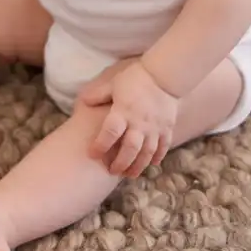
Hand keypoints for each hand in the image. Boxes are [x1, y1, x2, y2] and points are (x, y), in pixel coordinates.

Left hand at [79, 60, 179, 176]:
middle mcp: (139, 123)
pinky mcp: (167, 129)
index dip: (100, 145)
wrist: (164, 75)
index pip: (110, 132)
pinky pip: (163, 147)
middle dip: (120, 163)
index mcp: (123, 111)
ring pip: (146, 153)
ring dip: (138, 165)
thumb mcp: (114, 83)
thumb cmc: (136, 78)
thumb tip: (82, 102)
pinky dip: (157, 157)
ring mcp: (154, 128)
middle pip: (129, 149)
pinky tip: (152, 165)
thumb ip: (98, 94)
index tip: (93, 154)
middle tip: (112, 171)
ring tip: (130, 175)